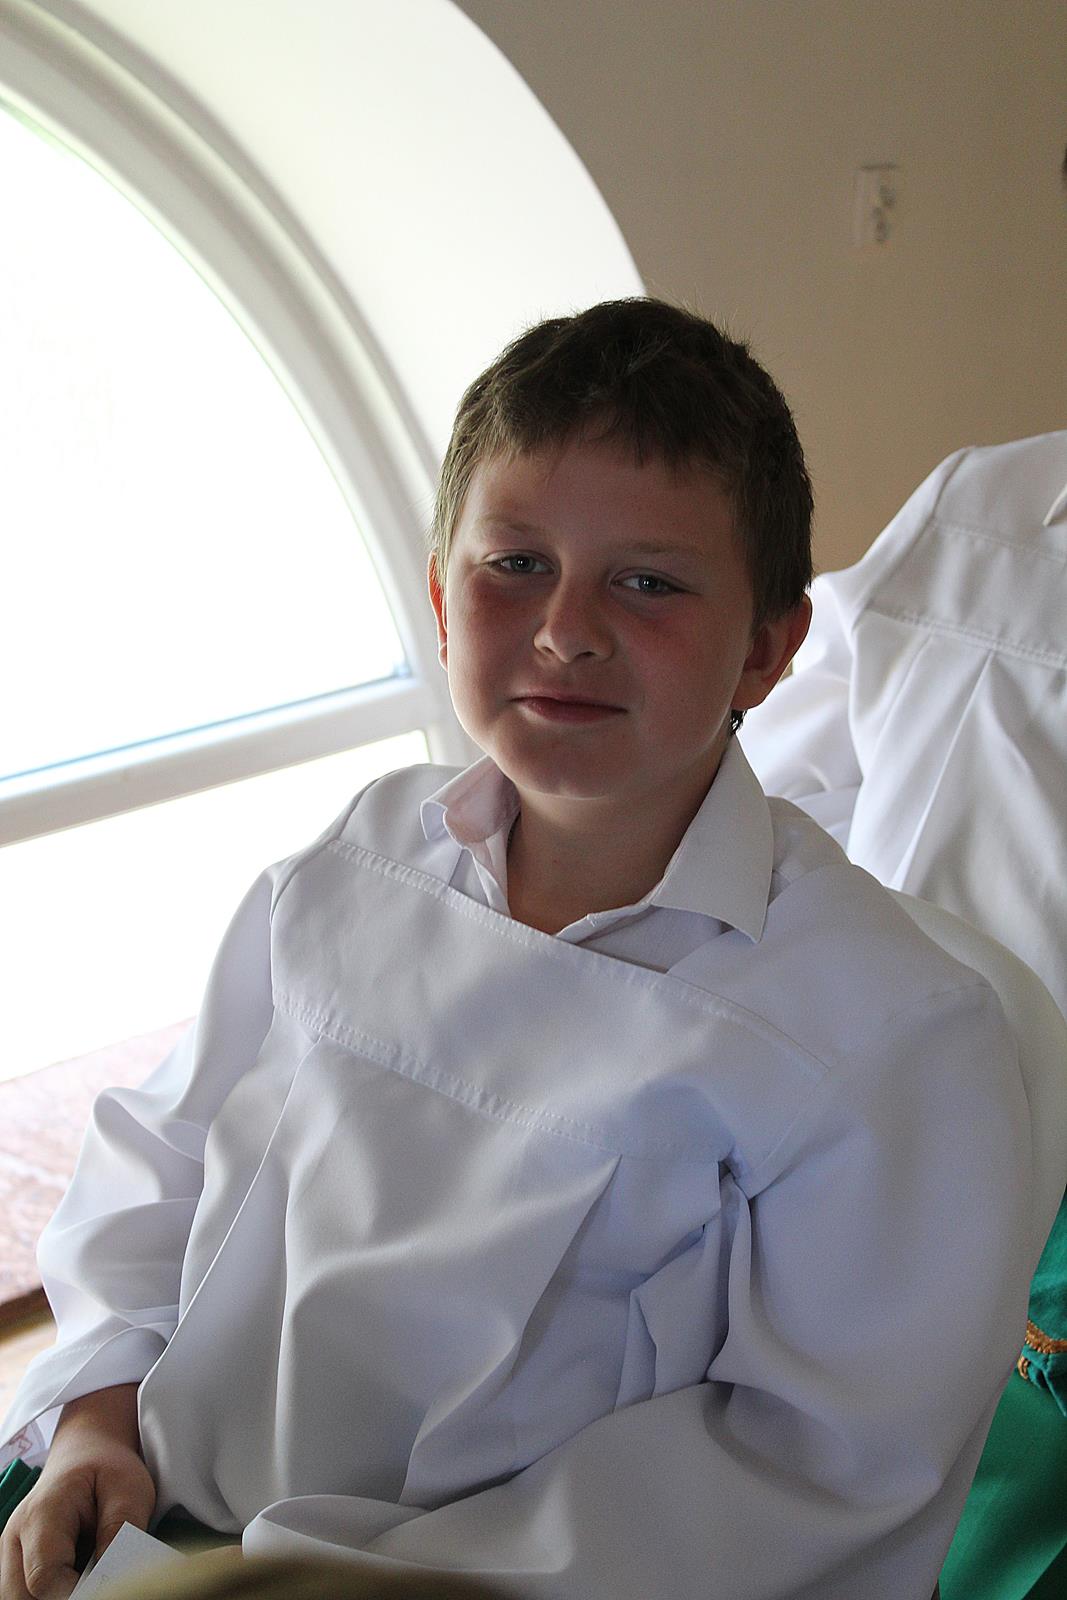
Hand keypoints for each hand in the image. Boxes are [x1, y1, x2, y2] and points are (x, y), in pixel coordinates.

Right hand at [0, 1386, 154, 1599]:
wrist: (86, 1457)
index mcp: (41, 1515)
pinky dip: (52, 1593)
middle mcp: (15, 1537)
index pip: (45, 1576)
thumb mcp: (129, 1490)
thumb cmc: (108, 1471)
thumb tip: (114, 1577)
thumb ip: (120, 1532)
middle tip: (99, 1583)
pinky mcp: (15, 1565)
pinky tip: (76, 1578)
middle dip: (62, 1598)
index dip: (76, 1593)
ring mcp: (11, 1553)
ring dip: (55, 1595)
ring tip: (87, 1576)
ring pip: (21, 1598)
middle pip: (23, 1596)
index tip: (107, 1587)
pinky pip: (26, 1594)